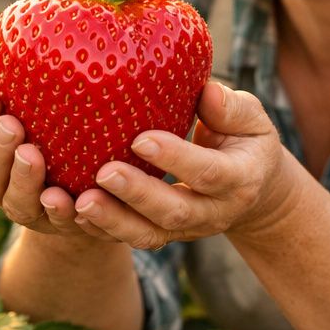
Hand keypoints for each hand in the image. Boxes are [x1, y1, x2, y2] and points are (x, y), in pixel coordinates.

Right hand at [0, 58, 115, 242]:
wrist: (95, 178)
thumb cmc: (54, 126)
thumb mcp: (33, 103)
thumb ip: (5, 84)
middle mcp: (0, 184)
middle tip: (10, 124)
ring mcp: (29, 208)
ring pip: (14, 203)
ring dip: (21, 179)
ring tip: (31, 155)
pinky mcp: (61, 224)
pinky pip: (56, 222)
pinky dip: (57, 211)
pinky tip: (63, 197)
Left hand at [72, 81, 290, 250]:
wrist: (254, 191)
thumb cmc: (244, 140)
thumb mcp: (252, 120)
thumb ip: (232, 108)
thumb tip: (207, 91)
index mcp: (239, 179)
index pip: (208, 173)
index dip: (175, 158)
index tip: (140, 139)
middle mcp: (214, 212)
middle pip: (175, 212)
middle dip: (137, 195)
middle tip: (104, 173)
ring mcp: (188, 229)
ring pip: (150, 235)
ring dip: (113, 221)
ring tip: (81, 202)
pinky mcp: (165, 235)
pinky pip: (134, 239)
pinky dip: (104, 230)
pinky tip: (75, 214)